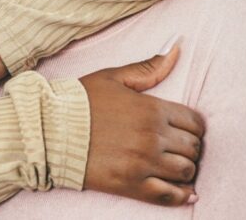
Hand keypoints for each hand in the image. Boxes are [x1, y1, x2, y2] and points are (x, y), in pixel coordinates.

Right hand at [81, 45, 204, 206]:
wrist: (50, 130)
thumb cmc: (80, 101)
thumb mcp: (114, 77)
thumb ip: (149, 67)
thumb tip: (177, 48)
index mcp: (152, 108)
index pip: (195, 122)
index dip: (194, 127)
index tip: (186, 131)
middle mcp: (152, 136)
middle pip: (193, 147)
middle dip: (190, 148)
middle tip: (179, 149)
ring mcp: (143, 163)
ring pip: (185, 171)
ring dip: (186, 170)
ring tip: (176, 167)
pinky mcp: (130, 185)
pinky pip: (168, 195)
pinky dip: (182, 196)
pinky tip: (186, 193)